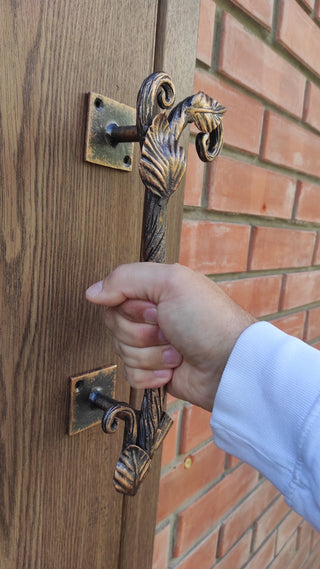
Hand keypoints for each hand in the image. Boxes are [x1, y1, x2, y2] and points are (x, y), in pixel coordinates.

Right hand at [86, 263, 254, 410]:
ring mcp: (153, 345)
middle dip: (142, 333)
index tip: (154, 309)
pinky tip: (172, 370)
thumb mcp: (170, 282)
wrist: (229, 366)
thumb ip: (125, 278)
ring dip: (151, 355)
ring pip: (122, 352)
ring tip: (177, 351)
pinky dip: (151, 375)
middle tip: (169, 330)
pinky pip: (131, 375)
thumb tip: (91, 292)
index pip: (114, 297)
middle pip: (115, 326)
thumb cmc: (208, 320)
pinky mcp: (155, 371)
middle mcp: (152, 316)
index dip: (131, 308)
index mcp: (155, 290)